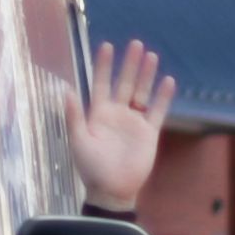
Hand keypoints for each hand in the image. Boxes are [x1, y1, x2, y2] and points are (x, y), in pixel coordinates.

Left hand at [67, 37, 176, 212]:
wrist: (112, 190)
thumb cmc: (91, 168)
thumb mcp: (78, 141)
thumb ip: (74, 116)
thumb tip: (66, 90)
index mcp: (98, 114)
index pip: (101, 83)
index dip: (103, 65)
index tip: (107, 46)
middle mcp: (117, 114)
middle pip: (124, 83)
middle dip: (129, 64)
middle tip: (136, 44)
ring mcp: (134, 122)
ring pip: (142, 92)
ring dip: (146, 75)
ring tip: (151, 56)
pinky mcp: (149, 133)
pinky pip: (157, 111)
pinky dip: (163, 97)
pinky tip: (168, 81)